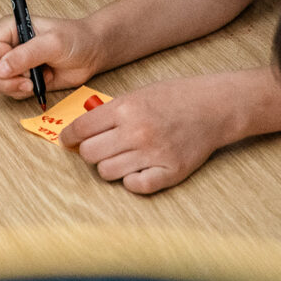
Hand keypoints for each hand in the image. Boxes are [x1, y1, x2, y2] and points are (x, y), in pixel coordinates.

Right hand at [0, 13, 104, 98]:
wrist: (92, 53)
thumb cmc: (75, 39)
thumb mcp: (52, 43)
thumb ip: (26, 55)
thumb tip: (0, 69)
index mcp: (9, 28)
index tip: (22, 66)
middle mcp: (7, 45)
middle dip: (3, 80)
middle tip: (27, 82)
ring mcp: (14, 63)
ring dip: (14, 88)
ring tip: (36, 82)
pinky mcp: (21, 78)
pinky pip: (9, 91)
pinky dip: (21, 93)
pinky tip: (39, 85)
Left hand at [60, 75, 238, 194]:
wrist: (213, 107)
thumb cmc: (175, 97)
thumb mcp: (138, 93)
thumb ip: (111, 110)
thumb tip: (82, 129)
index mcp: (126, 108)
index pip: (82, 129)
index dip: (69, 137)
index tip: (67, 141)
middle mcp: (137, 131)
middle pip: (90, 154)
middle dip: (89, 152)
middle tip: (98, 148)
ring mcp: (154, 153)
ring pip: (107, 172)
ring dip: (109, 166)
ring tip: (120, 157)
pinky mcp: (170, 171)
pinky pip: (135, 186)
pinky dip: (131, 181)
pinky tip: (137, 169)